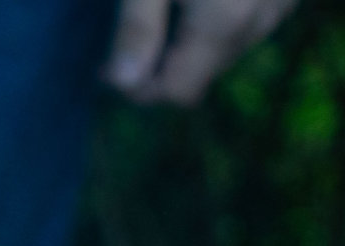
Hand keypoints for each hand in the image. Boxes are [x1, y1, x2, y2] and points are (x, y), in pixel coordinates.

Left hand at [105, 0, 299, 104]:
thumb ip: (137, 28)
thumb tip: (121, 82)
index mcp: (224, 23)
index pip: (178, 93)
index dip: (139, 89)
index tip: (107, 69)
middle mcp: (260, 22)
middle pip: (202, 75)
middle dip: (161, 69)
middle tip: (123, 46)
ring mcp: (282, 5)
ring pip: (227, 51)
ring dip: (191, 46)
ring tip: (161, 16)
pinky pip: (249, 25)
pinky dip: (221, 23)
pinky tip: (199, 0)